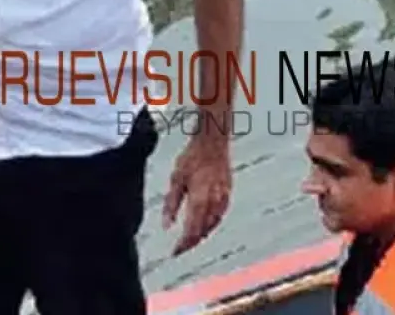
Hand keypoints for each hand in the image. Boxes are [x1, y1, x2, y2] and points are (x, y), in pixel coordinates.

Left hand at [161, 126, 232, 255]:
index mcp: (200, 199)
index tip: (174, 252)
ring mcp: (223, 197)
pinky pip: (220, 215)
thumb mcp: (176, 180)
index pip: (192, 231)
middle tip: (180, 249)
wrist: (213, 141)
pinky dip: (211, 224)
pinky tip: (205, 224)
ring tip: (190, 240)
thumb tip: (167, 226)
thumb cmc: (193, 157)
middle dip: (191, 242)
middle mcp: (214, 201)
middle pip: (203, 231)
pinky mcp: (228, 192)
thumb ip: (171, 205)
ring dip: (201, 234)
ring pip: (213, 224)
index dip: (183, 245)